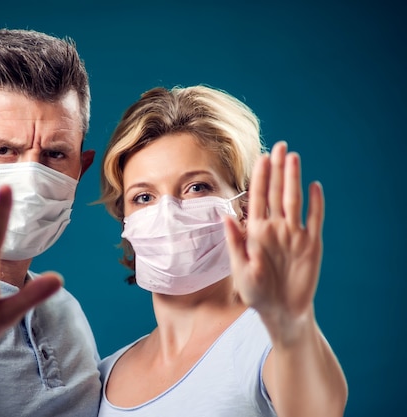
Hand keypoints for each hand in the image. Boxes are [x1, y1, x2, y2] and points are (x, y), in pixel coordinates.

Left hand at [224, 141, 323, 338]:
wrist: (280, 312)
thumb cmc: (255, 293)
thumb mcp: (240, 269)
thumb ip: (234, 242)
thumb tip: (225, 216)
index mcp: (255, 231)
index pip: (257, 198)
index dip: (260, 177)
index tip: (262, 158)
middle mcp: (275, 228)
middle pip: (277, 193)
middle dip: (277, 169)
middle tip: (280, 145)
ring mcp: (293, 234)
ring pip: (294, 200)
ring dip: (294, 179)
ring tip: (293, 158)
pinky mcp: (311, 245)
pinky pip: (314, 219)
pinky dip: (315, 203)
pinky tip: (314, 186)